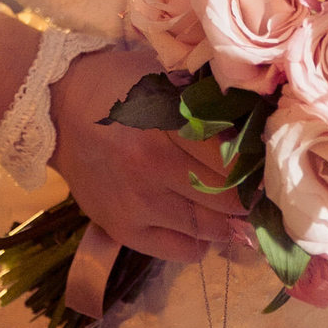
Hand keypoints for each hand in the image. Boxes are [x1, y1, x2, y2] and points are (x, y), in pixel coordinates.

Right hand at [51, 43, 243, 262]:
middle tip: (262, 188)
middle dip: (250, 194)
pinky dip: (202, 242)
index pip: (231, 157)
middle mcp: (152, 170)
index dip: (257, 162)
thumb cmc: (119, 83)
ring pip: (208, 227)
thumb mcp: (164, 77)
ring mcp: (136, 205)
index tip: (269, 160)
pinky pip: (180, 250)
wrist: (58, 108)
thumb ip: (205, 103)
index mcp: (165, 124)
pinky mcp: (123, 229)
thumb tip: (256, 126)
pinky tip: (206, 226)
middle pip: (226, 196)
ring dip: (231, 220)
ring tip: (240, 209)